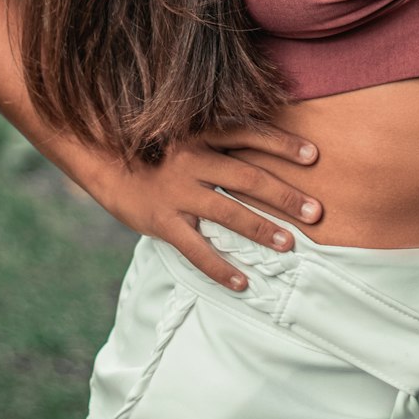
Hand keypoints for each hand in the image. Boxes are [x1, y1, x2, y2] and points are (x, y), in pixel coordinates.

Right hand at [92, 125, 321, 288]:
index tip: (313, 156)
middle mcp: (191, 160)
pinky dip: (220, 269)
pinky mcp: (162, 222)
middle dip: (284, 195)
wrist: (103, 166)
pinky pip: (196, 250)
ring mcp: (176, 192)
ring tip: (289, 245)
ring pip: (227, 212)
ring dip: (261, 229)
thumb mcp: (186, 136)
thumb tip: (263, 151)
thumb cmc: (156, 152)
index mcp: (200, 135)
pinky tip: (243, 283)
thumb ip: (219, 142)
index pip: (249, 135)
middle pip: (247, 176)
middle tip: (315, 212)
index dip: (281, 144)